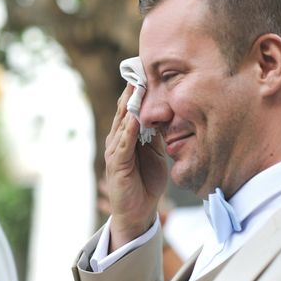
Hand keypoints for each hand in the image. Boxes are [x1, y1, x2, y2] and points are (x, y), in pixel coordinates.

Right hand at [104, 84, 167, 250]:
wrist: (138, 211)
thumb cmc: (147, 181)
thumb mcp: (156, 152)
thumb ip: (156, 134)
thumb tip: (165, 114)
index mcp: (127, 135)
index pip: (131, 107)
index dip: (137, 90)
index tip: (146, 70)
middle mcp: (117, 139)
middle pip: (124, 110)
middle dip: (132, 90)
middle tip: (139, 69)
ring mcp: (115, 151)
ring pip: (122, 123)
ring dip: (129, 106)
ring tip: (136, 87)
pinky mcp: (116, 165)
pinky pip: (122, 145)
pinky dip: (128, 131)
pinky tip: (134, 119)